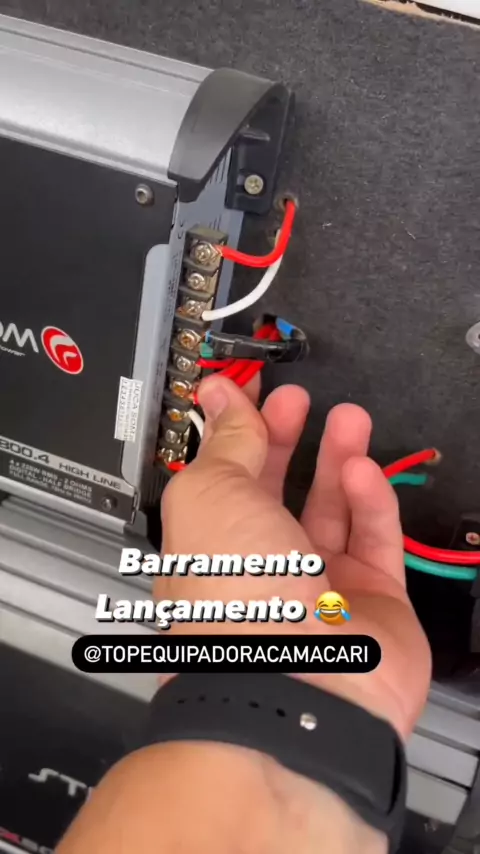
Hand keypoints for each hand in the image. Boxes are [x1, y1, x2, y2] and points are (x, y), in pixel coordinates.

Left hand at [157, 375, 430, 739]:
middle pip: (275, 491)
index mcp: (208, 548)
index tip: (248, 391)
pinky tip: (362, 469)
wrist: (296, 686)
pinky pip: (374, 538)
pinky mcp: (372, 600)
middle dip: (285, 440)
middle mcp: (260, 570)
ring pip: (331, 510)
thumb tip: (224, 401)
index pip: (222, 478)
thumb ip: (228, 443)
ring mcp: (317, 586)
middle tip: (297, 401)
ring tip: (347, 419)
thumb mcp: (213, 494)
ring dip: (337, 459)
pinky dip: (371, 500)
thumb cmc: (234, 604)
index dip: (236, 431)